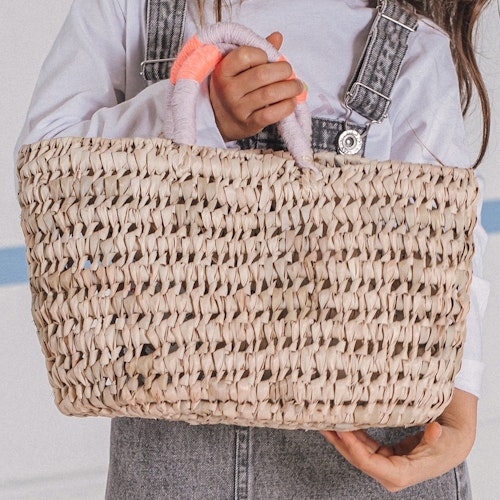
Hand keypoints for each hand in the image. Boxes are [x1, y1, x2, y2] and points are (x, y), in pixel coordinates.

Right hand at [209, 32, 304, 140]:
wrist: (221, 121)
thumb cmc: (233, 90)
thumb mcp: (238, 70)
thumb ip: (257, 53)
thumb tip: (278, 37)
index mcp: (224, 71)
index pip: (245, 55)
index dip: (263, 54)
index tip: (268, 59)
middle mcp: (228, 90)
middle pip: (262, 75)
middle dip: (283, 70)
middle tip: (290, 72)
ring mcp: (237, 108)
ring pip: (269, 94)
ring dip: (290, 88)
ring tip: (296, 86)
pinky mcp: (248, 123)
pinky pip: (271, 114)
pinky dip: (286, 106)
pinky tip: (291, 102)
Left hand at [320, 389, 476, 491]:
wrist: (452, 445)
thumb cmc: (448, 443)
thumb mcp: (444, 439)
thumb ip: (435, 438)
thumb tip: (434, 430)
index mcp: (401, 473)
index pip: (368, 463)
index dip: (352, 446)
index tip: (340, 430)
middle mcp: (390, 473)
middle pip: (357, 458)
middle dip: (339, 441)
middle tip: (322, 423)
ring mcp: (385, 465)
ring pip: (356, 452)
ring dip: (340, 438)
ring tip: (324, 421)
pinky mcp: (384, 456)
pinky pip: (362, 446)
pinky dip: (351, 434)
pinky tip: (339, 422)